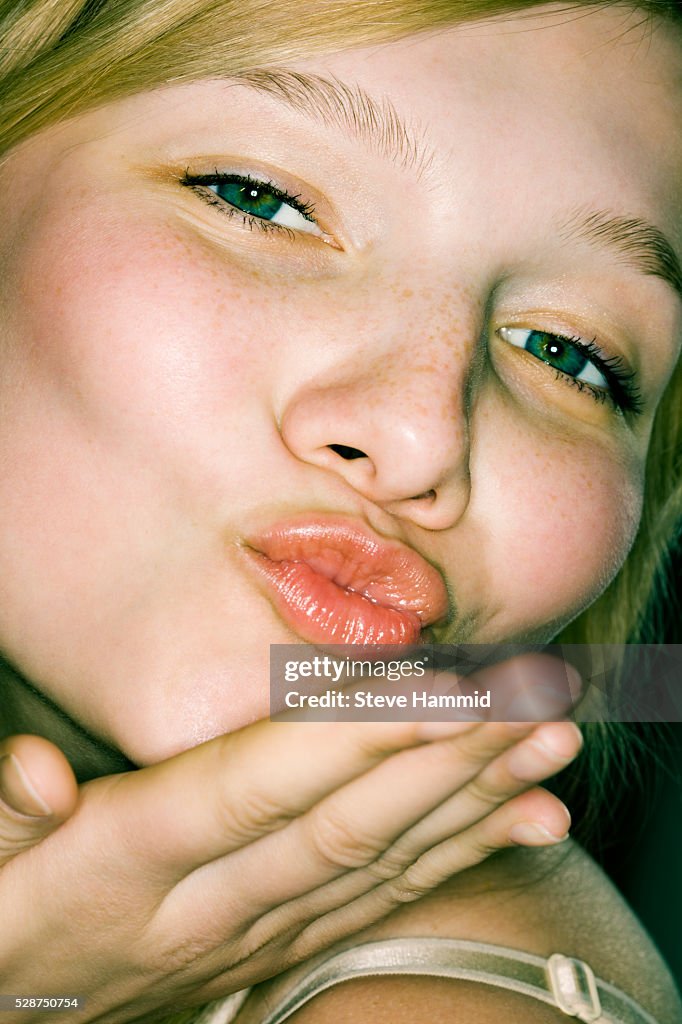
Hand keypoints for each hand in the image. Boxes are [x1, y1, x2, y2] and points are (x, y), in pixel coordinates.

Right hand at [0, 656, 581, 1023]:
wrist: (18, 1020)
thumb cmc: (2, 921)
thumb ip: (3, 811)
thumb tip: (37, 774)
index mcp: (136, 858)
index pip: (266, 787)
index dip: (359, 737)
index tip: (448, 689)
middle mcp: (214, 898)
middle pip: (351, 822)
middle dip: (454, 755)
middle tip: (540, 697)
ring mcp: (259, 931)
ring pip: (385, 861)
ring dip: (478, 800)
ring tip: (555, 746)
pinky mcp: (281, 946)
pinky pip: (384, 901)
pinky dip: (462, 856)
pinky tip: (528, 823)